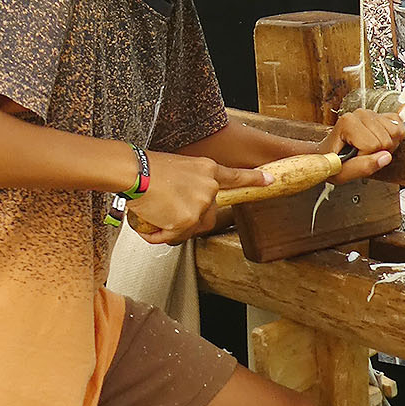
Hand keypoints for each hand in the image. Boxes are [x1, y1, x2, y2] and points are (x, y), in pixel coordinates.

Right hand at [126, 151, 266, 244]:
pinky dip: (157, 235)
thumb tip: (186, 208)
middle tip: (166, 212)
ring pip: (189, 229)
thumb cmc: (147, 168)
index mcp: (207, 169)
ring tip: (152, 214)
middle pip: (207, 217)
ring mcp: (200, 204)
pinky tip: (148, 223)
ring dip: (170, 228)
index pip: (236, 177)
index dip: (254, 179)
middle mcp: (209, 187)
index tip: (270, 180)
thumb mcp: (178, 169)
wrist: (135, 171)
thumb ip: (191, 186)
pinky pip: (173, 237)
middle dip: (188, 220)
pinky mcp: (187, 220)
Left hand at [322, 109, 404, 182]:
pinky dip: (394, 137)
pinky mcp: (381, 115)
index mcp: (347, 123)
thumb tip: (385, 157)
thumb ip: (362, 167)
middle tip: (363, 154)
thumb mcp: (342, 172)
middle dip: (378, 153)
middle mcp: (360, 114)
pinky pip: (399, 126)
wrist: (329, 152)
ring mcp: (371, 113)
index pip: (373, 145)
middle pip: (386, 140)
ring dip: (387, 146)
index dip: (366, 157)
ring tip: (371, 149)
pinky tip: (380, 141)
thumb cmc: (332, 161)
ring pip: (396, 133)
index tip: (354, 157)